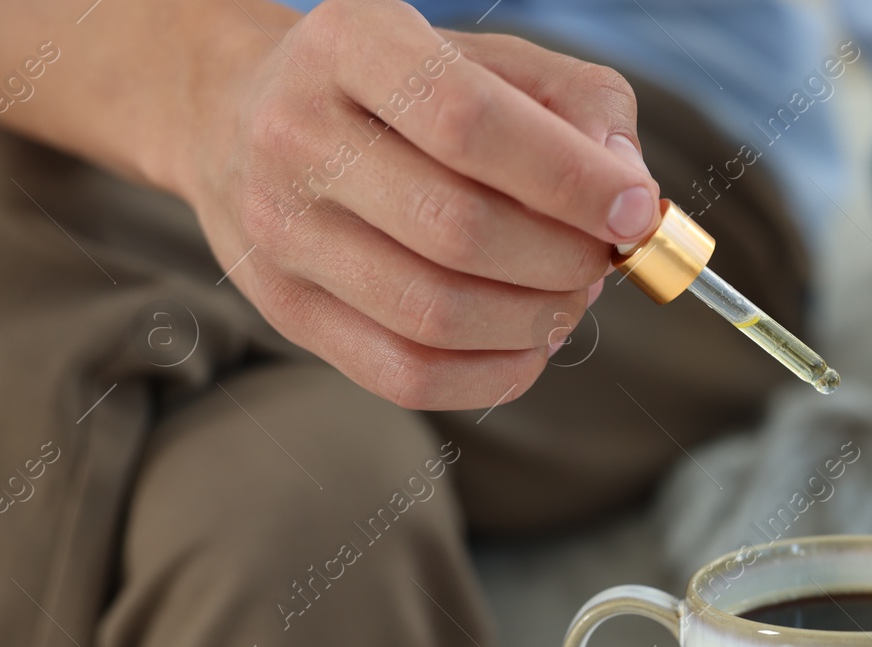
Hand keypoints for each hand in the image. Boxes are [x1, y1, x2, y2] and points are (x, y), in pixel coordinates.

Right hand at [177, 0, 660, 408]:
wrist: (238, 116)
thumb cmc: (397, 94)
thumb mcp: (487, 61)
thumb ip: (579, 107)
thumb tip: (628, 192)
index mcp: (351, 45)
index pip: (469, 120)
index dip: (569, 179)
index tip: (633, 211)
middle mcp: (297, 136)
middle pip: (456, 228)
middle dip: (562, 260)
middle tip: (600, 260)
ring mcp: (281, 231)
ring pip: (433, 313)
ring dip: (535, 321)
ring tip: (567, 297)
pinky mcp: (286, 310)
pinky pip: (405, 375)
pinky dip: (494, 375)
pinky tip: (527, 344)